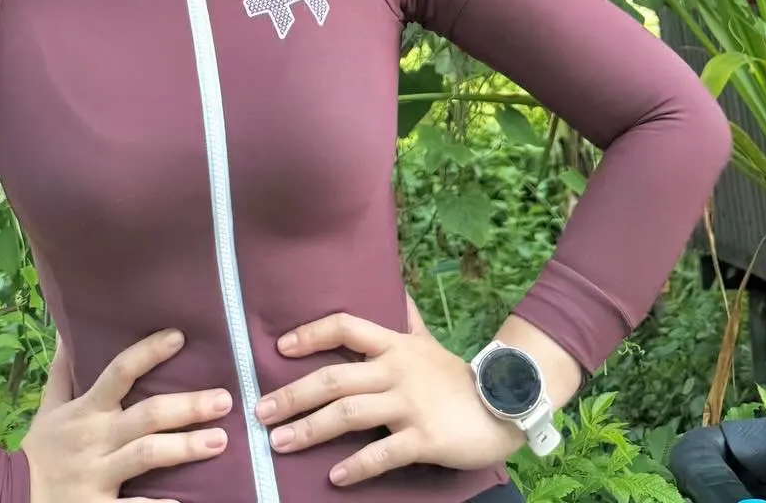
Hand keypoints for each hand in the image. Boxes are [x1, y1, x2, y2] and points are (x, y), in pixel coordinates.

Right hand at [22, 326, 233, 502]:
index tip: (180, 337)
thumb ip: (63, 370)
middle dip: (186, 406)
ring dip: (185, 447)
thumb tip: (66, 329)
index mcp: (87, 410)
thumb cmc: (41, 451)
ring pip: (146, 455)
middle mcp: (96, 438)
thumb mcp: (48, 407)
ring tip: (220, 441)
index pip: (119, 372)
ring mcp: (98, 474)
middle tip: (224, 399)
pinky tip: (186, 502)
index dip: (148, 352)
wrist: (12, 497)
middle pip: (145, 415)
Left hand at [252, 297, 524, 487]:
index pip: (345, 327)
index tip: (280, 347)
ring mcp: (409, 404)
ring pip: (349, 414)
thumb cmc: (456, 377)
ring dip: (310, 429)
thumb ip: (406, 319)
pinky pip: (383, 453)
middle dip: (293, 395)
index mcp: (394, 345)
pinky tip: (334, 477)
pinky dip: (356, 466)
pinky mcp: (424, 437)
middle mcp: (396, 370)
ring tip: (280, 444)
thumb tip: (395, 287)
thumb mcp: (428, 342)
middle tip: (261, 411)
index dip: (311, 334)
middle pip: (334, 377)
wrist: (504, 404)